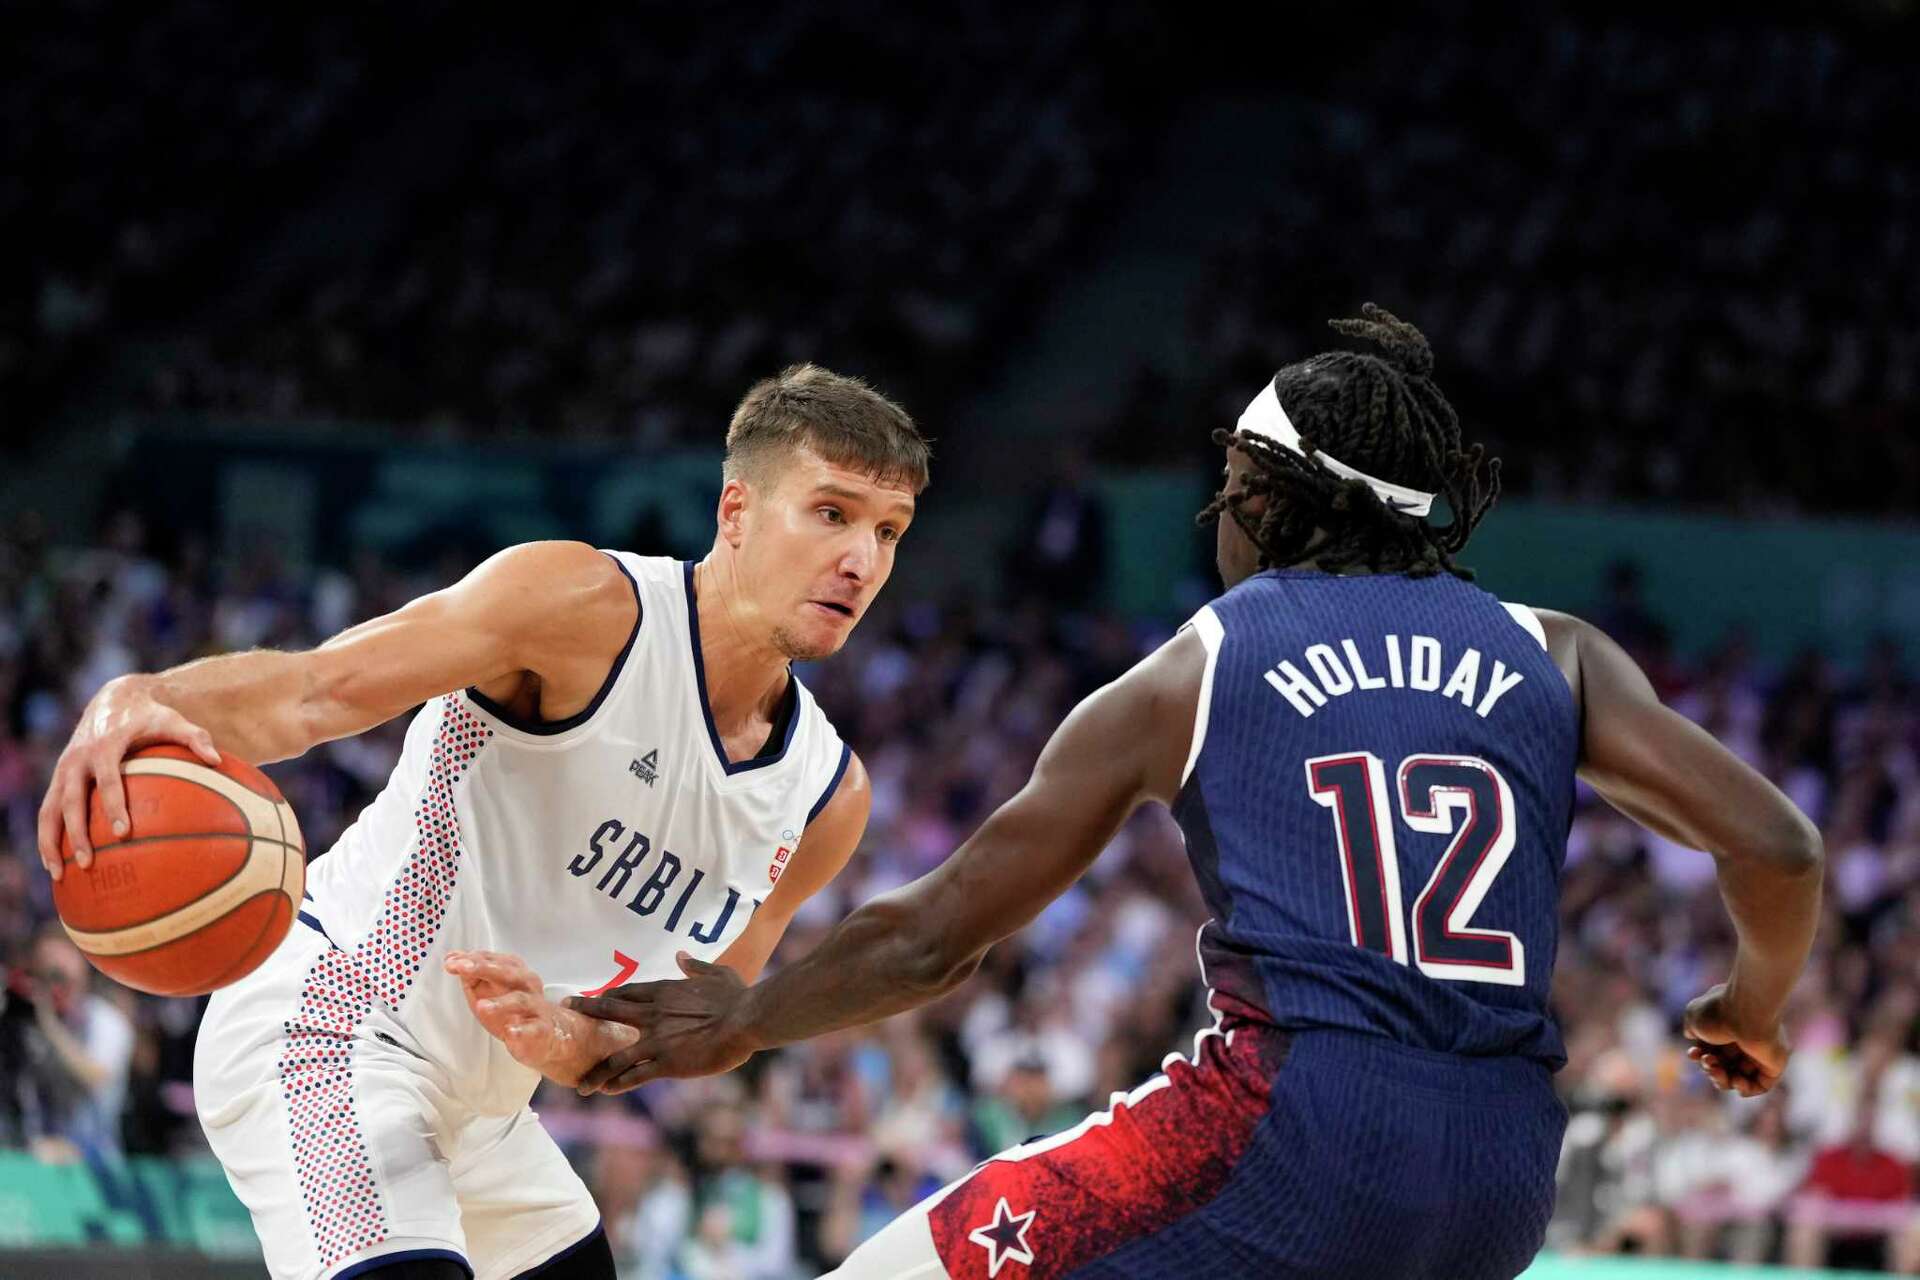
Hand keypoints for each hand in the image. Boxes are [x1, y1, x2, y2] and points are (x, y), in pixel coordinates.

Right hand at [36, 675, 219, 879]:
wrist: (112, 698)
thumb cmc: (149, 715)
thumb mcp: (173, 721)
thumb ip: (195, 738)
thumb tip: (218, 760)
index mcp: (104, 746)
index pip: (107, 780)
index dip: (113, 806)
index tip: (122, 833)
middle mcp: (77, 760)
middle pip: (71, 801)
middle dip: (77, 833)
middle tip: (89, 862)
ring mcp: (64, 770)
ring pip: (50, 811)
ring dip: (51, 842)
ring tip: (61, 874)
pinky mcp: (58, 779)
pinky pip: (48, 811)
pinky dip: (48, 837)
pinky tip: (57, 865)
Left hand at [444, 950, 637, 1087]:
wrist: (549, 1037)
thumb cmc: (514, 1011)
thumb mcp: (488, 993)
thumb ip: (471, 976)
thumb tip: (452, 958)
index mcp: (514, 972)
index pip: (493, 960)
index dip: (472, 959)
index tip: (451, 961)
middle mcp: (527, 985)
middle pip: (508, 972)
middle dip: (484, 968)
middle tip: (462, 968)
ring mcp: (536, 1007)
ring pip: (521, 1000)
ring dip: (501, 1002)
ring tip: (481, 1007)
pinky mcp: (542, 1031)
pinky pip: (533, 1029)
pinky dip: (522, 1031)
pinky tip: (510, 1033)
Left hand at [564, 952, 757, 1094]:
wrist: (745, 1020)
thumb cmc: (736, 997)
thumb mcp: (717, 973)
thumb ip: (695, 966)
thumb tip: (680, 956)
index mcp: (664, 992)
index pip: (627, 993)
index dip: (609, 996)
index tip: (595, 999)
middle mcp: (652, 1014)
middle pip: (609, 1012)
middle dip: (586, 1011)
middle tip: (568, 1009)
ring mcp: (656, 1040)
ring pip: (616, 1057)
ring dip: (596, 1071)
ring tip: (580, 1084)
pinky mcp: (665, 1063)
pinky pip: (634, 1076)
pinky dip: (618, 1084)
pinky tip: (606, 1091)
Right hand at [1684, 983, 1788, 1096]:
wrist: (1747, 1012)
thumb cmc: (1718, 1013)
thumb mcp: (1693, 1016)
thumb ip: (1692, 1028)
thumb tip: (1692, 1036)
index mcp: (1727, 1027)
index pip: (1711, 1050)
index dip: (1699, 1055)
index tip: (1693, 1053)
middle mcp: (1744, 1040)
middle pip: (1722, 1066)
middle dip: (1709, 1068)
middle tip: (1708, 1061)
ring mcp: (1759, 1054)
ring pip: (1737, 1078)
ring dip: (1722, 1080)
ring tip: (1718, 1071)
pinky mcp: (1772, 1067)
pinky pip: (1758, 1085)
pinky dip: (1744, 1088)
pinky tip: (1736, 1081)